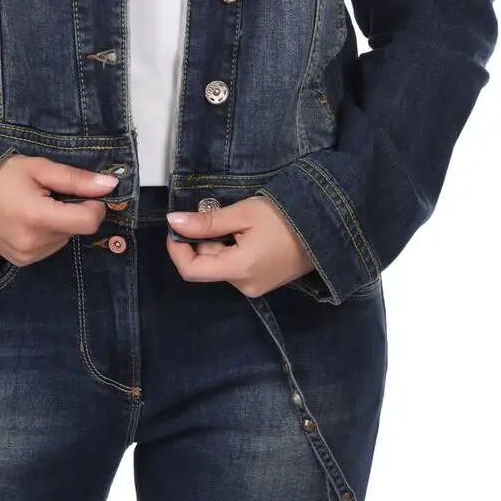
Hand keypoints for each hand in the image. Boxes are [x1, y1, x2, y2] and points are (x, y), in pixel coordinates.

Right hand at [0, 155, 118, 266]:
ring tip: (33, 205)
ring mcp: (26, 256)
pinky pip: (49, 247)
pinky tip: (27, 219)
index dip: (95, 205)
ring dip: (59, 223)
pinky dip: (46, 233)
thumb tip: (111, 185)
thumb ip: (76, 179)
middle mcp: (34, 244)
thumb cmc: (0, 175)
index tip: (85, 192)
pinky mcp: (20, 262)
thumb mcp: (39, 168)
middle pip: (76, 229)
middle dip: (71, 211)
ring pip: (64, 239)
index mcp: (39, 218)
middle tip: (46, 193)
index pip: (89, 222)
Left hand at [165, 196, 316, 297]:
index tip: (177, 225)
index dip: (177, 249)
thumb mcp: (243, 213)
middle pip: (206, 266)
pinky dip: (231, 250)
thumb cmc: (285, 216)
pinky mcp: (264, 281)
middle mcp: (245, 286)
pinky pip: (236, 268)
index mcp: (238, 270)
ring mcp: (256, 286)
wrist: (327, 226)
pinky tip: (247, 233)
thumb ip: (207, 222)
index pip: (191, 270)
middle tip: (214, 213)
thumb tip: (174, 221)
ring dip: (217, 244)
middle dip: (201, 241)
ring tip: (236, 221)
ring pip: (220, 266)